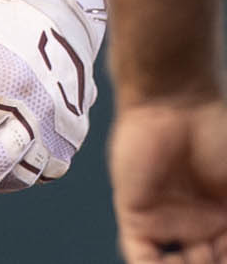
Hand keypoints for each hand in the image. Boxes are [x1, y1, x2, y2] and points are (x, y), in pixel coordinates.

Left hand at [111, 99, 226, 262]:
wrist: (176, 104)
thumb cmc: (217, 136)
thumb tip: (225, 250)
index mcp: (223, 221)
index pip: (222, 258)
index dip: (223, 261)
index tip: (223, 258)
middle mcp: (195, 226)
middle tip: (210, 261)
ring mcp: (165, 221)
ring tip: (198, 263)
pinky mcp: (135, 214)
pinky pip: (141, 255)